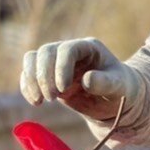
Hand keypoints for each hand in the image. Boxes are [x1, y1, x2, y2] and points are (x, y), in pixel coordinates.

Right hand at [20, 38, 142, 121]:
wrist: (116, 100)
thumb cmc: (122, 90)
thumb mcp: (120, 87)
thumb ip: (106, 83)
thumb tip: (86, 80)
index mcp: (88, 48)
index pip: (67, 50)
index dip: (61, 68)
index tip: (63, 91)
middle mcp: (70, 51)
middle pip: (46, 52)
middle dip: (44, 76)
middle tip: (51, 99)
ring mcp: (57, 62)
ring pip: (33, 59)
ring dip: (32, 79)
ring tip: (40, 101)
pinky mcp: (49, 76)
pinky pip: (29, 74)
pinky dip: (27, 86)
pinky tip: (35, 102)